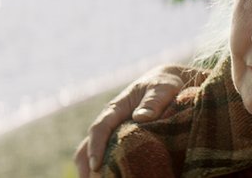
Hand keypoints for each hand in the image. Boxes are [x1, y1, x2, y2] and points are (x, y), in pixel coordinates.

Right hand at [73, 64, 207, 176]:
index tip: (96, 166)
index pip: (100, 128)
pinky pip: (104, 157)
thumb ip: (154, 101)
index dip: (96, 147)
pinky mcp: (117, 142)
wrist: (165, 83)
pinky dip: (103, 170)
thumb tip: (140, 117)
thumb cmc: (164, 85)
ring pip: (89, 153)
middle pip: (86, 146)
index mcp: (116, 107)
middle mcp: (109, 122)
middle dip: (87, 166)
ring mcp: (111, 133)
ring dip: (90, 171)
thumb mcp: (163, 89)